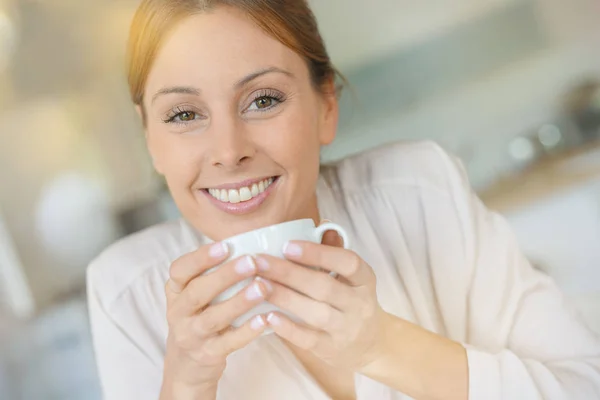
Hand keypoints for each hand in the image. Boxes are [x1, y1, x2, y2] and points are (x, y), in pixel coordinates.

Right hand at [161, 242, 269, 398]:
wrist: (186, 366)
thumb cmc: (198, 318)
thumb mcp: (193, 296)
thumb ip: (211, 273)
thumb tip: (249, 242)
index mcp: (175, 291)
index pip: (179, 270)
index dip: (201, 257)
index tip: (226, 245)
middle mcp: (179, 313)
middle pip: (198, 292)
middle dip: (225, 275)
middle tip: (252, 261)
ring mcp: (192, 335)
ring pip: (213, 318)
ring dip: (239, 301)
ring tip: (262, 287)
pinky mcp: (208, 355)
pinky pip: (228, 342)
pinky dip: (247, 331)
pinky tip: (265, 319)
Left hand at [255, 237, 388, 371]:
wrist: (370, 344)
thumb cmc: (351, 299)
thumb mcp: (352, 276)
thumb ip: (335, 251)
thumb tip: (323, 225)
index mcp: (364, 279)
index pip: (348, 262)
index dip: (318, 253)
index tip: (287, 245)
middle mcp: (359, 304)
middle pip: (324, 286)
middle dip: (288, 273)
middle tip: (259, 261)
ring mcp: (347, 329)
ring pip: (315, 312)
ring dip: (284, 297)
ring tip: (258, 284)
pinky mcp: (332, 349)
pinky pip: (309, 339)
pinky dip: (288, 328)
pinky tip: (268, 316)